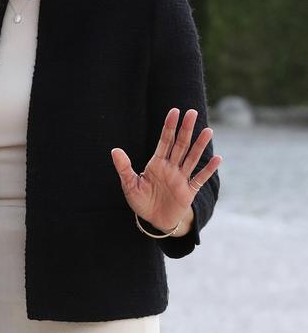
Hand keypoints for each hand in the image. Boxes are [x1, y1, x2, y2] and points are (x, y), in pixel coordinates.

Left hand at [111, 108, 221, 233]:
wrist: (154, 221)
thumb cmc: (141, 201)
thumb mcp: (129, 185)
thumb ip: (124, 168)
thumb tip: (114, 150)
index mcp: (157, 164)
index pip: (165, 141)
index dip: (169, 126)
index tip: (174, 111)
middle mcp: (171, 168)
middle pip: (180, 145)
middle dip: (185, 129)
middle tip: (192, 112)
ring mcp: (181, 179)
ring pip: (192, 158)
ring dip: (199, 145)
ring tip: (208, 130)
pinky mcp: (188, 192)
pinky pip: (200, 179)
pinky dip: (208, 170)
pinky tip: (217, 158)